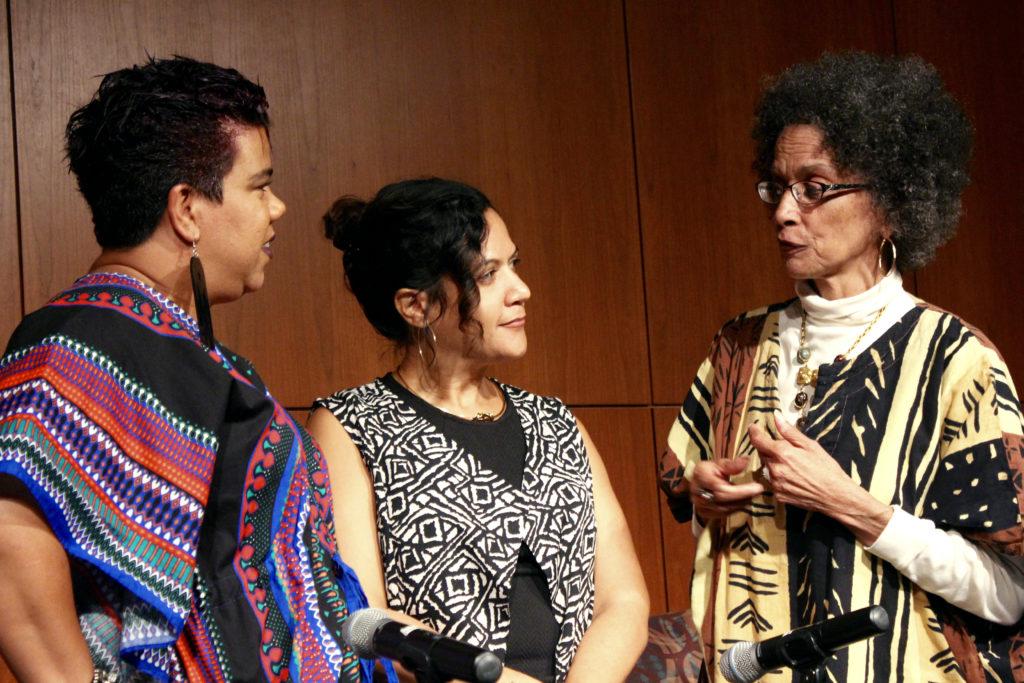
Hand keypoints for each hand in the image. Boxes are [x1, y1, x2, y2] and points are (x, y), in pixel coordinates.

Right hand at [689, 457, 764, 519]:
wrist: (696, 482)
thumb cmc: (709, 471)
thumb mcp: (719, 463)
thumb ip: (732, 464)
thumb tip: (746, 460)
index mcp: (701, 476)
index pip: (722, 488)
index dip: (741, 490)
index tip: (757, 487)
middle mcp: (697, 492)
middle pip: (724, 500)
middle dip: (743, 497)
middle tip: (758, 491)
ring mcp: (700, 505)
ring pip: (725, 509)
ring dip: (741, 504)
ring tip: (752, 496)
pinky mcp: (704, 513)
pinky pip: (723, 514)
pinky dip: (736, 509)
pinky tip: (743, 502)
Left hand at [747, 412, 891, 543]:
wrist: (835, 496)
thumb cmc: (826, 469)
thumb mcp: (810, 446)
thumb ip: (790, 432)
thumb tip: (776, 416)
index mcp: (782, 454)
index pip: (758, 440)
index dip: (754, 432)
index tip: (753, 427)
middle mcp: (775, 469)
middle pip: (762, 454)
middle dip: (769, 449)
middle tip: (784, 449)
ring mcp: (775, 484)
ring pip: (767, 468)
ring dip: (774, 464)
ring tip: (793, 466)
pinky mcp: (778, 495)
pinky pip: (773, 482)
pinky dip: (778, 477)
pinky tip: (793, 478)